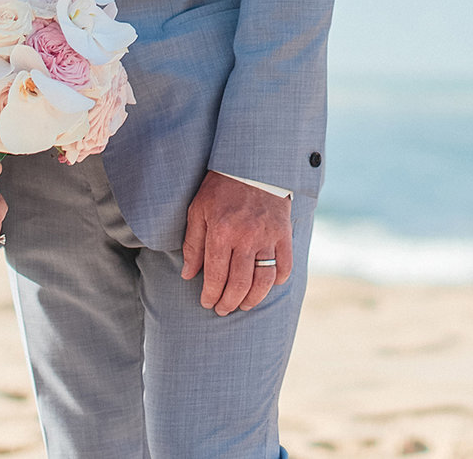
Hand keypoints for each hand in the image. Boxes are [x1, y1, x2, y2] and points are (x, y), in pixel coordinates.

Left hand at [180, 170, 291, 314]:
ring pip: (263, 280)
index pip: (216, 275)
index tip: (207, 303)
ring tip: (244, 305)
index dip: (210, 295)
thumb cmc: (220, 187)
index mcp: (222, 232)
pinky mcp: (284, 233)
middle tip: (223, 309)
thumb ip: (193, 244)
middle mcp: (246, 237)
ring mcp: (268, 236)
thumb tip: (188, 275)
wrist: (251, 163)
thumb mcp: (198, 210)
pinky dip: (278, 280)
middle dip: (229, 302)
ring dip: (253, 299)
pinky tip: (268, 285)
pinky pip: (285, 265)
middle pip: (239, 284)